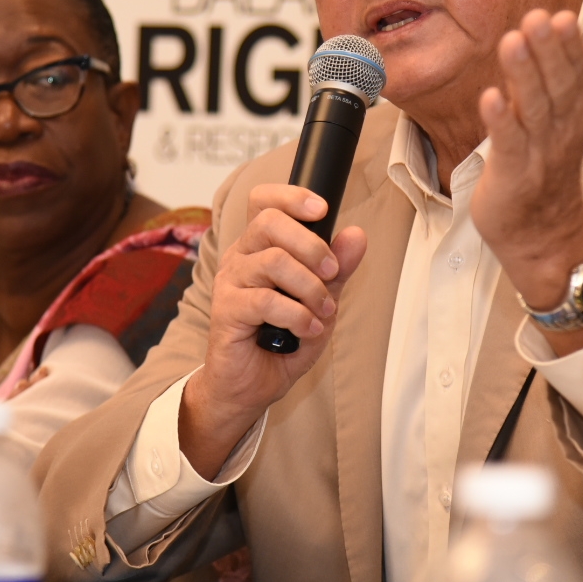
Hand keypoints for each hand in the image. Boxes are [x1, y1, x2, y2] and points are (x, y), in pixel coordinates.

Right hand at [180, 184, 366, 478]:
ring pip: (273, 261)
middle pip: (269, 222)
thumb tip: (356, 234)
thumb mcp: (322, 300)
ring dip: (310, 287)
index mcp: (260, 246)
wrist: (253, 385)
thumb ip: (337, 268)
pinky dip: (297, 315)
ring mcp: (230, 282)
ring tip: (323, 312)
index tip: (321, 209)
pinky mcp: (227, 310)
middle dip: (311, 244)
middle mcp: (241, 257)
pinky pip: (266, 300)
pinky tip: (309, 330)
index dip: (292, 196)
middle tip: (331, 272)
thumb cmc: (283, 339)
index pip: (264, 200)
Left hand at [472, 7, 582, 329]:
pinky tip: (489, 97)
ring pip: (534, 109)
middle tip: (537, 18)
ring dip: (523, 75)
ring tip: (511, 43)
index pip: (578, 71)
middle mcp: (561, 128)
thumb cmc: (551, 163)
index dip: (570, 44)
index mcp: (576, 109)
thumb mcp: (578, 106)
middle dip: (548, 51)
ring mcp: (538, 152)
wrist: (544, 234)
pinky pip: (508, 143)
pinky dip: (500, 120)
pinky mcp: (513, 174)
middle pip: (558, 85)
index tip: (561, 15)